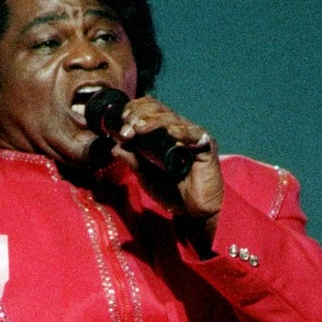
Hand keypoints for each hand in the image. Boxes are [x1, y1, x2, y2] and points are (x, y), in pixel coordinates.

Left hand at [108, 95, 222, 222]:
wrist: (192, 212)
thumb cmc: (171, 192)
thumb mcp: (145, 175)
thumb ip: (132, 160)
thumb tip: (115, 146)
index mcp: (163, 133)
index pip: (149, 110)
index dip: (134, 110)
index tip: (122, 121)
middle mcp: (178, 130)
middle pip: (159, 109)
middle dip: (140, 114)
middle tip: (128, 125)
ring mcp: (192, 137)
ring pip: (173, 118)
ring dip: (154, 121)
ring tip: (140, 128)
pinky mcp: (206, 146)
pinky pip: (195, 133)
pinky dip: (182, 132)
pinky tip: (171, 132)